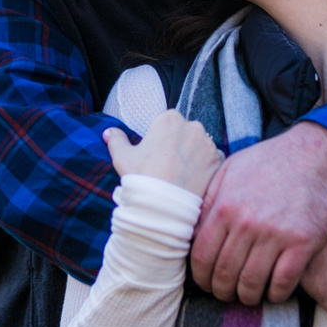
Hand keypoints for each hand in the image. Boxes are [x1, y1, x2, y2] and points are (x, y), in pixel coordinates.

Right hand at [103, 110, 222, 197]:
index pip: (167, 122)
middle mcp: (192, 125)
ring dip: (194, 155)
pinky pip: (213, 160)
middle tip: (168, 165)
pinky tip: (194, 179)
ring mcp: (208, 143)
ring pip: (200, 145)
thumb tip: (108, 132)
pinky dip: (206, 167)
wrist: (162, 207)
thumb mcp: (122, 157)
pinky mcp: (218, 160)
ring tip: (181, 174)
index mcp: (169, 118)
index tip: (157, 154)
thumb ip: (116, 140)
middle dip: (180, 144)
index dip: (162, 138)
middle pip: (186, 132)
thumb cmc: (141, 179)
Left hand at [190, 122, 326, 305]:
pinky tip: (274, 292)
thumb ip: (210, 200)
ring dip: (248, 297)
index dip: (202, 278)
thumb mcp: (231, 170)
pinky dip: (275, 294)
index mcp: (225, 207)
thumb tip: (192, 230)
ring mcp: (276, 235)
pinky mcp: (303, 243)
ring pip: (252, 283)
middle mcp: (247, 223)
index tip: (208, 284)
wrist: (317, 154)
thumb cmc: (271, 161)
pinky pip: (283, 282)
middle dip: (223, 291)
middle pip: (225, 274)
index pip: (202, 257)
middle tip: (227, 294)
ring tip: (249, 296)